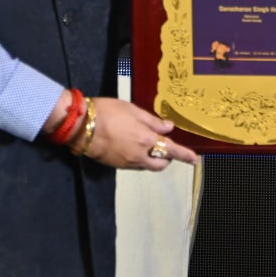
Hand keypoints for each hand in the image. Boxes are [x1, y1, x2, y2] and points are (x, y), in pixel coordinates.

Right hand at [81, 97, 196, 170]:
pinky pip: (134, 165)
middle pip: (160, 164)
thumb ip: (152, 121)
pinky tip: (131, 146)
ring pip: (147, 166)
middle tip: (165, 147)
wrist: (81, 127)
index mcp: (146, 140)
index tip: (194, 159)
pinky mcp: (116, 166)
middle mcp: (139, 155)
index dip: (184, 155)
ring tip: (146, 144)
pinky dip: (139, 159)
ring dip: (152, 159)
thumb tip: (168, 128)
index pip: (171, 150)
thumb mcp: (132, 110)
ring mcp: (127, 163)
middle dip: (167, 158)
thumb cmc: (108, 112)